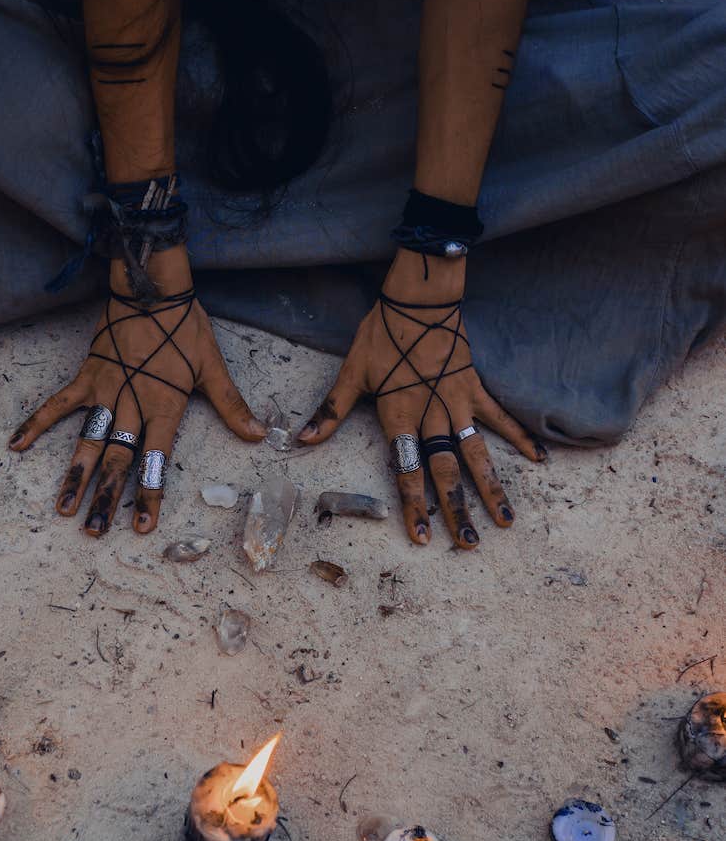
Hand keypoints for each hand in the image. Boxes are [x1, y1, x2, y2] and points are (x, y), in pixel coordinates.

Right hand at [8, 249, 264, 535]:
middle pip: (116, 459)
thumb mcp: (213, 367)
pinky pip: (58, 404)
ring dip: (75, 475)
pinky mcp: (86, 376)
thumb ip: (231, 406)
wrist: (152, 286)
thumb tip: (257, 436)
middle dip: (106, 498)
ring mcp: (105, 392)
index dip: (149, 493)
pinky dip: (36, 423)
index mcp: (164, 407)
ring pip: (87, 440)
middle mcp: (132, 405)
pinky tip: (16, 445)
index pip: (156, 460)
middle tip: (95, 531)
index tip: (141, 525)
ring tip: (64, 508)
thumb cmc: (185, 327)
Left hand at [297, 249, 546, 547]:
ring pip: (477, 453)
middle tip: (470, 543)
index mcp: (399, 417)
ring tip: (505, 520)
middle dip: (457, 510)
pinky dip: (519, 437)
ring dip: (491, 487)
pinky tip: (538, 459)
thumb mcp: (351, 372)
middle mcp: (431, 416)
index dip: (414, 506)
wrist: (419, 297)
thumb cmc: (381, 333)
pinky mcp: (474, 387)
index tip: (424, 537)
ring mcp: (457, 403)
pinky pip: (500, 417)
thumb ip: (332, 411)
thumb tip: (302, 439)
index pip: (407, 470)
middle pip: (446, 471)